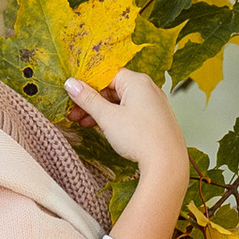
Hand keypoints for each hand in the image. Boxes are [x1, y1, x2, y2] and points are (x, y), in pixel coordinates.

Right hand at [65, 66, 190, 190]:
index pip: (106, 74)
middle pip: (113, 88)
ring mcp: (153, 104)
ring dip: (100, 111)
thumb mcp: (107, 117)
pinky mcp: (155, 119)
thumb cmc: (139, 137)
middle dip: (91, 101)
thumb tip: (71, 83)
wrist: (167, 163)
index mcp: (137, 81)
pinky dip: (115, 118)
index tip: (71, 94)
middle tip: (73, 113)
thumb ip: (88, 99)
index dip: (86, 84)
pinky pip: (131, 112)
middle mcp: (148, 89)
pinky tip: (101, 128)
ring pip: (121, 102)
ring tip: (82, 123)